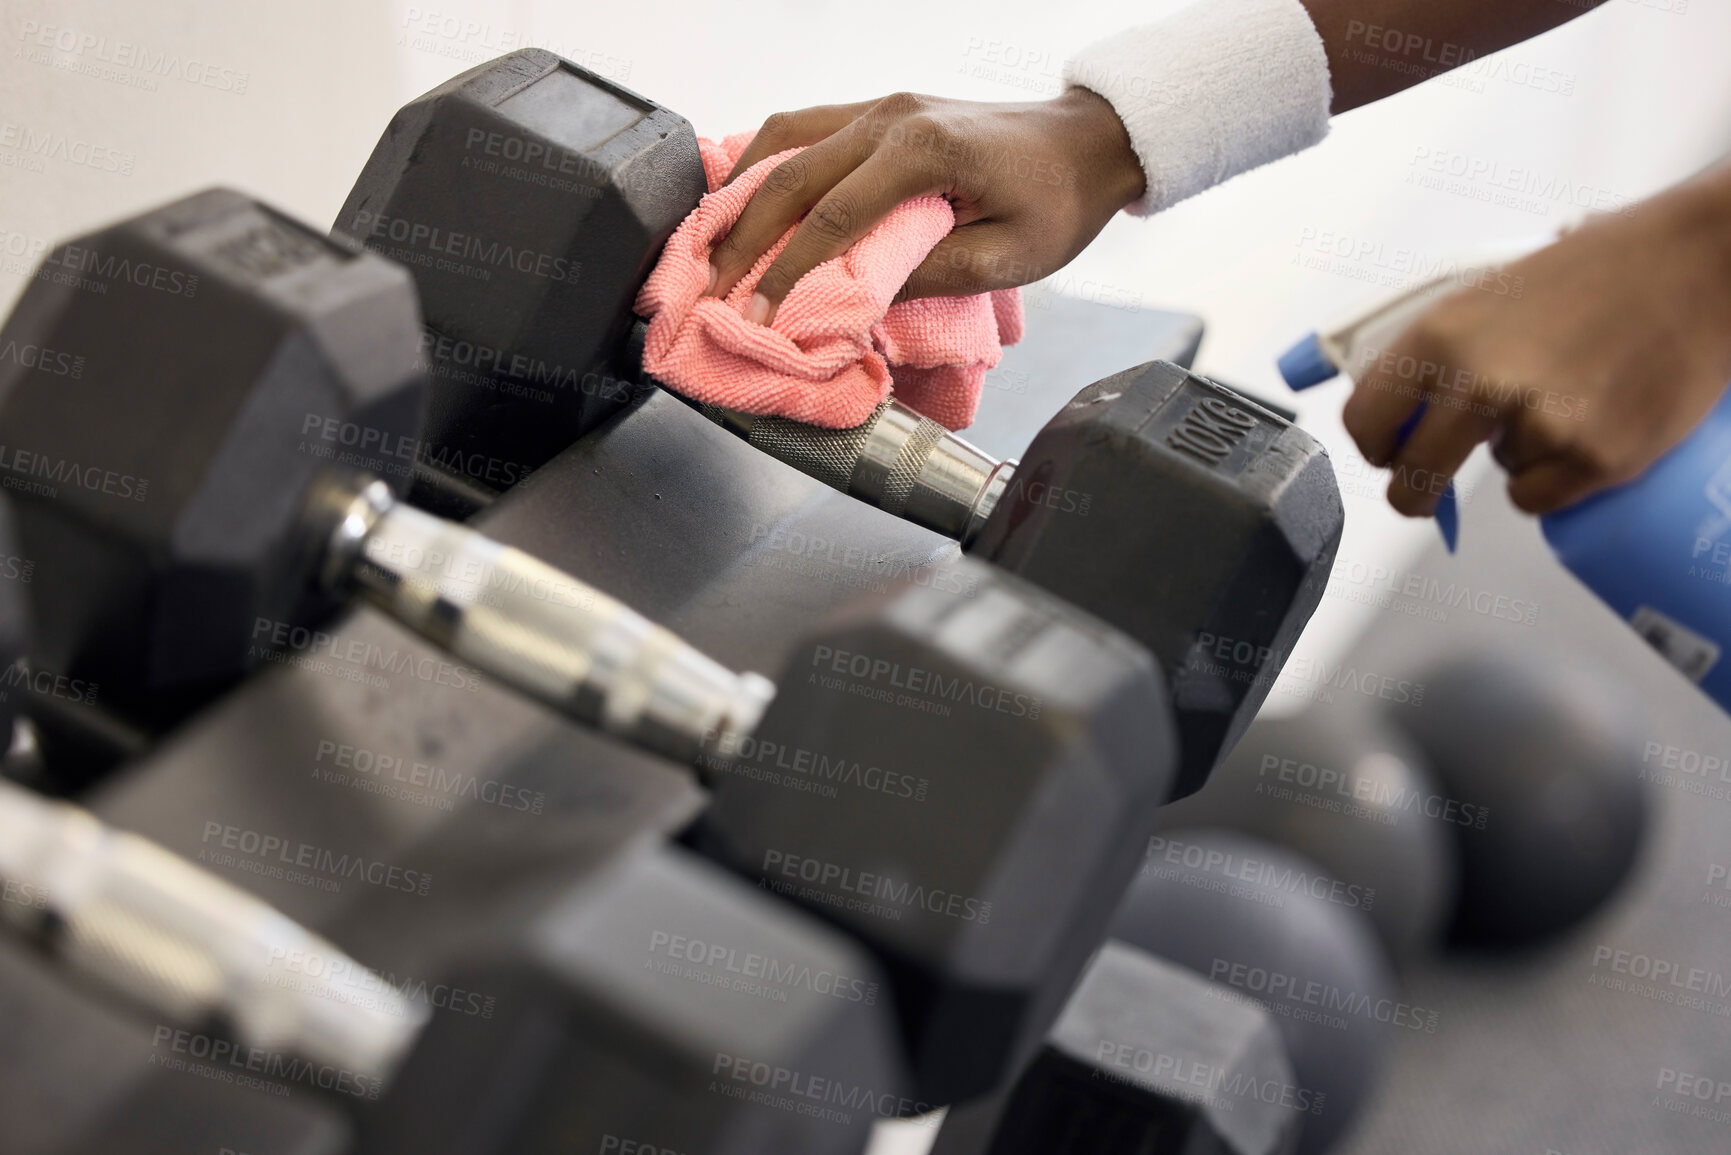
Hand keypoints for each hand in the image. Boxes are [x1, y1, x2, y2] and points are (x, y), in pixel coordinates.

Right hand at [704, 89, 1144, 324]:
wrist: (1087, 143)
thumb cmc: (1057, 202)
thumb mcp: (1004, 258)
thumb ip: (927, 275)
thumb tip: (856, 300)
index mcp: (923, 152)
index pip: (831, 216)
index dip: (786, 271)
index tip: (758, 315)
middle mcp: (890, 117)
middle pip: (791, 175)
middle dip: (744, 237)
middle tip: (713, 288)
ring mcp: (881, 106)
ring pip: (785, 140)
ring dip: (743, 193)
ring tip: (713, 244)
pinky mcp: (880, 110)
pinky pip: (805, 128)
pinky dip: (766, 163)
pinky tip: (746, 197)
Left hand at [1342, 163, 1730, 516]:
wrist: (1702, 263)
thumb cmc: (1604, 269)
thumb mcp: (1494, 293)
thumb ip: (1445, 352)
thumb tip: (1405, 412)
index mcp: (1442, 334)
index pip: (1365, 420)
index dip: (1375, 446)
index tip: (1389, 454)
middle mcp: (1480, 381)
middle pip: (1412, 478)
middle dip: (1415, 494)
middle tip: (1429, 493)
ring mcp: (1539, 424)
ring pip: (1495, 480)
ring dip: (1520, 458)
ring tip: (1568, 400)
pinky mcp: (1594, 458)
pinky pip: (1542, 497)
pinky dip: (1559, 479)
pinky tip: (1590, 427)